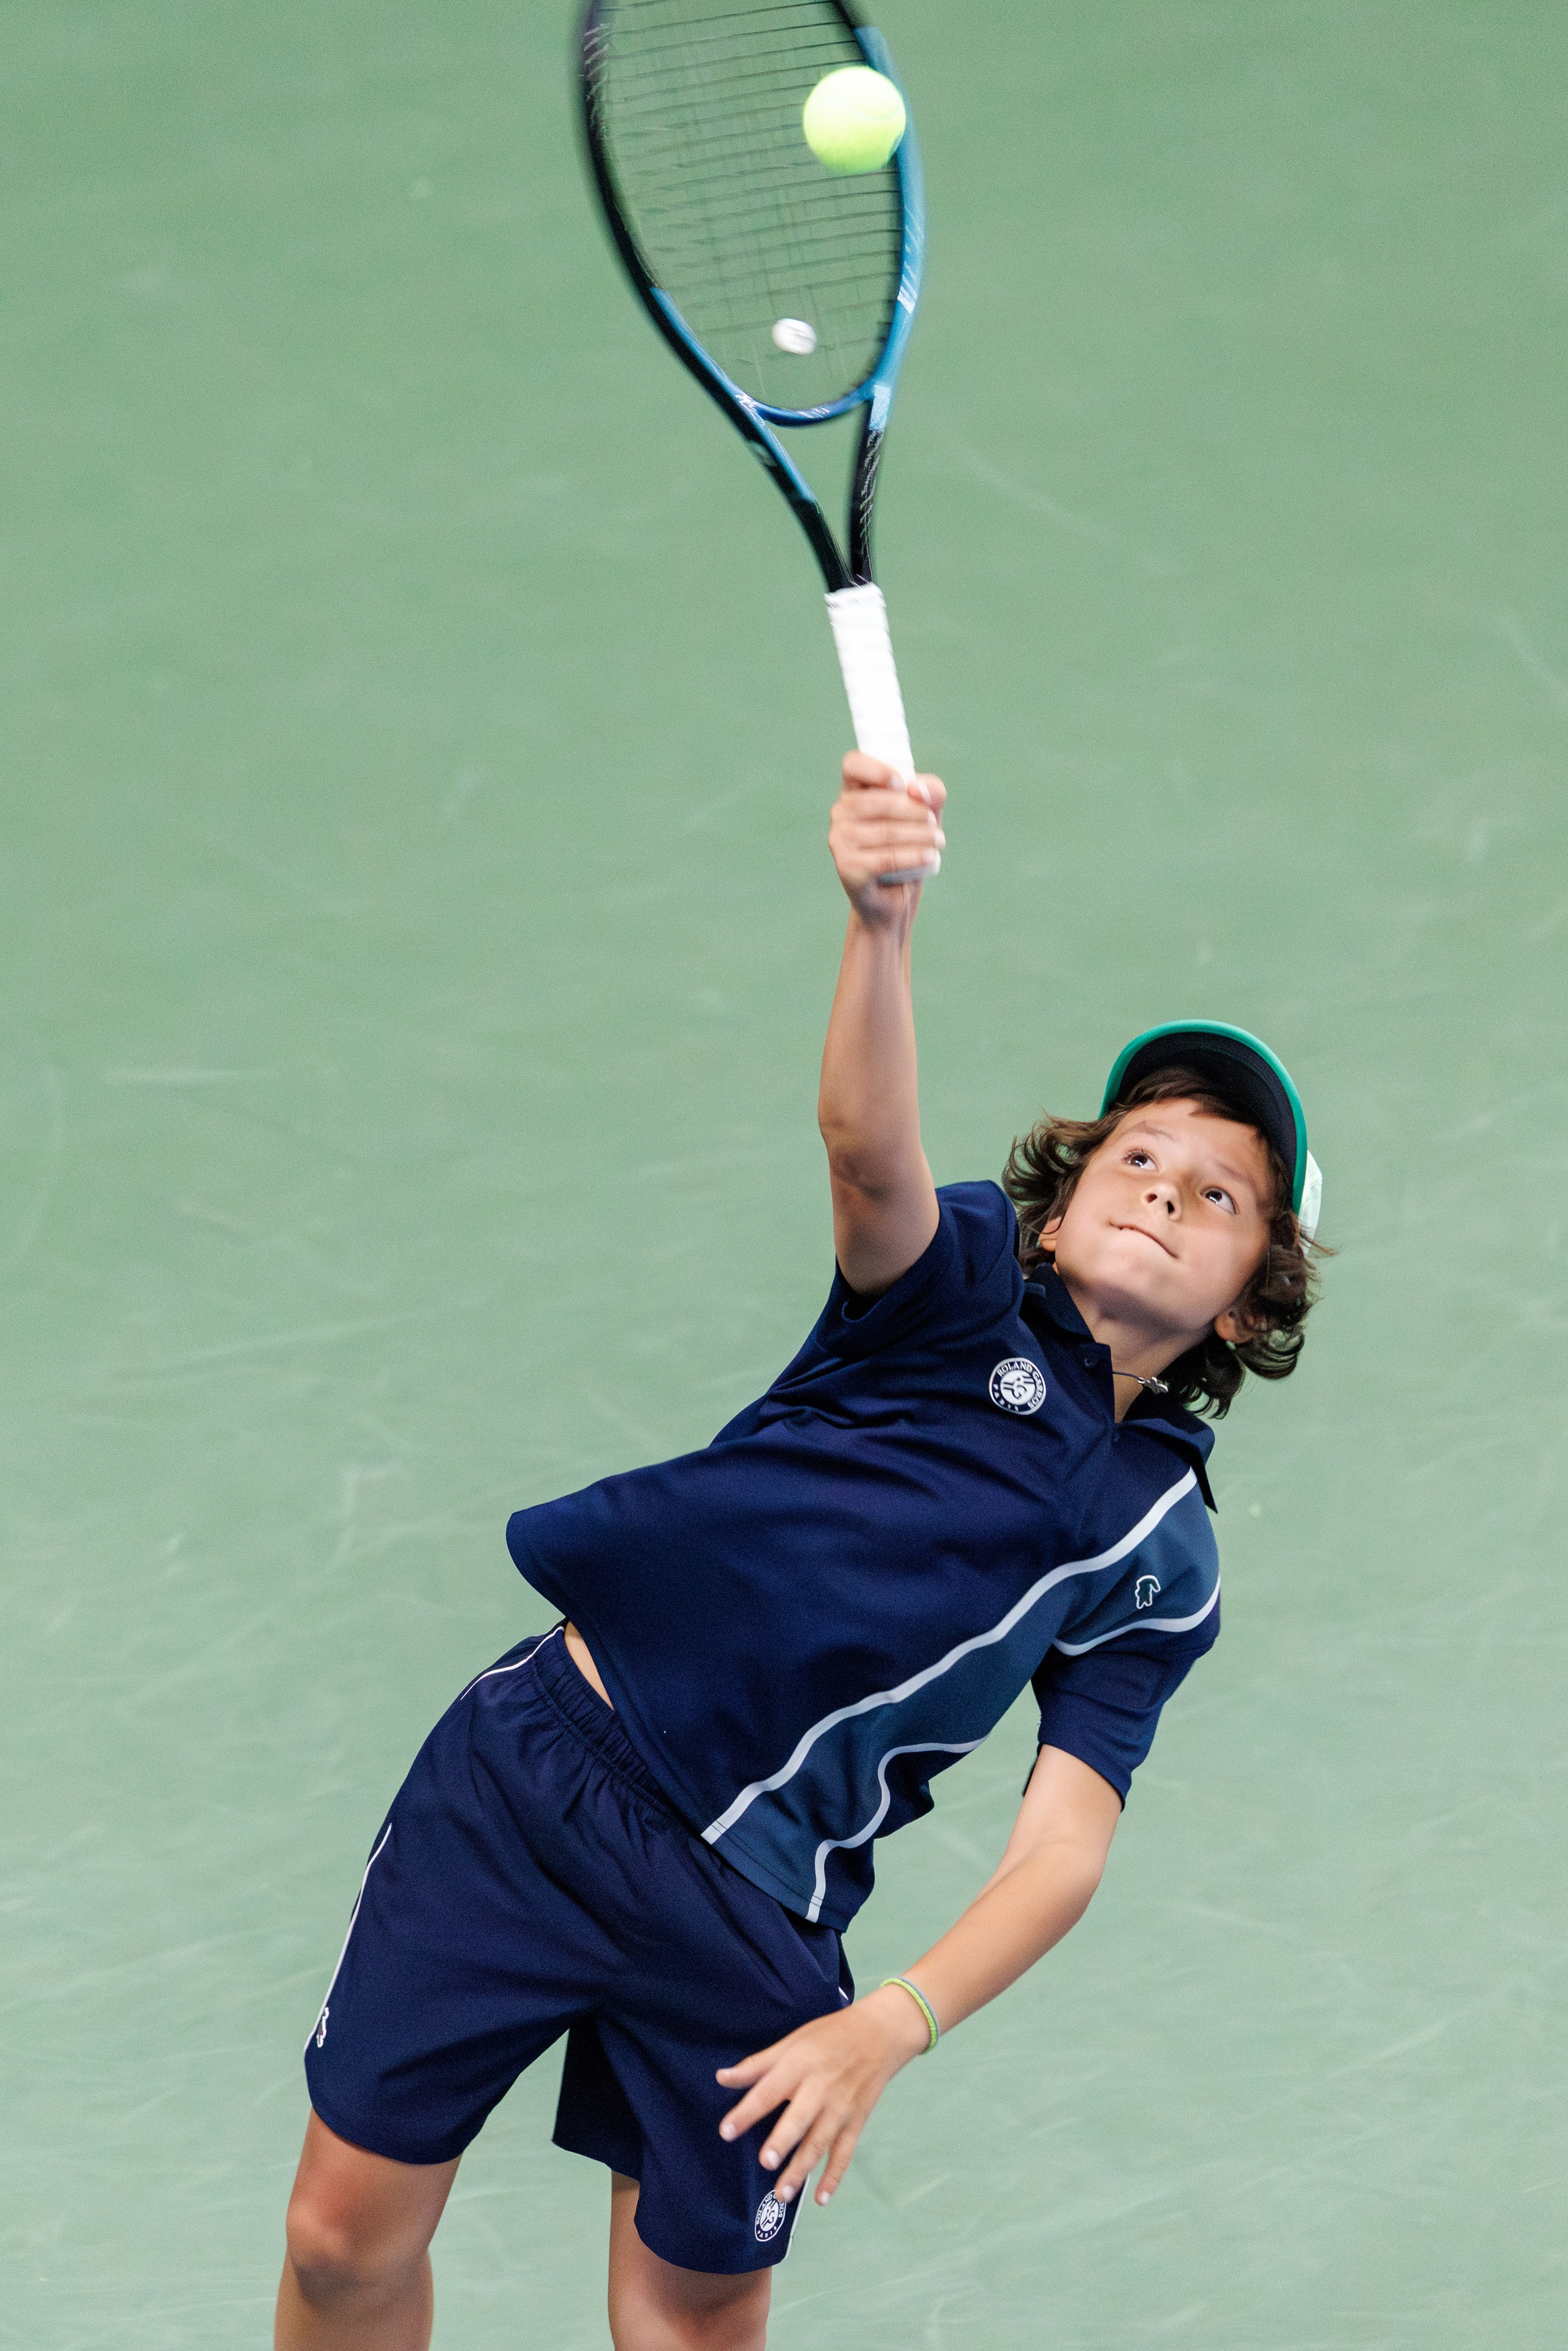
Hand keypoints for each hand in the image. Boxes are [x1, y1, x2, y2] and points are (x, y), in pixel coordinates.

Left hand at [715, 1984, 929, 2208]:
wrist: (879, 2034)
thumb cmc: (828, 2036)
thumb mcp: (792, 2042)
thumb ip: (757, 2064)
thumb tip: (721, 2078)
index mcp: (799, 2065)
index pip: (769, 2090)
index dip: (747, 2110)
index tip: (726, 2131)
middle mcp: (820, 2088)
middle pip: (799, 2118)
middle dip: (783, 2141)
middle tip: (766, 2162)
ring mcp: (841, 2107)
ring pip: (820, 2141)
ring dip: (802, 2168)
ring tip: (783, 2194)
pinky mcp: (857, 2121)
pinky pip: (845, 2152)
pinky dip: (834, 2176)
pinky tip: (821, 2198)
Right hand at [828, 752, 945, 922]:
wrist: (894, 899)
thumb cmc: (907, 848)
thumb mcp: (926, 815)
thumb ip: (930, 793)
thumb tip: (918, 789)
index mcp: (854, 792)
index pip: (853, 765)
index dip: (877, 770)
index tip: (901, 784)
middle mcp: (840, 814)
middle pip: (877, 800)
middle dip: (914, 811)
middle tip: (934, 824)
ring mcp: (840, 841)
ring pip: (885, 831)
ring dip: (920, 835)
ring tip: (939, 842)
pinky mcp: (847, 867)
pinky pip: (885, 858)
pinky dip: (913, 857)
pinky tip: (931, 857)